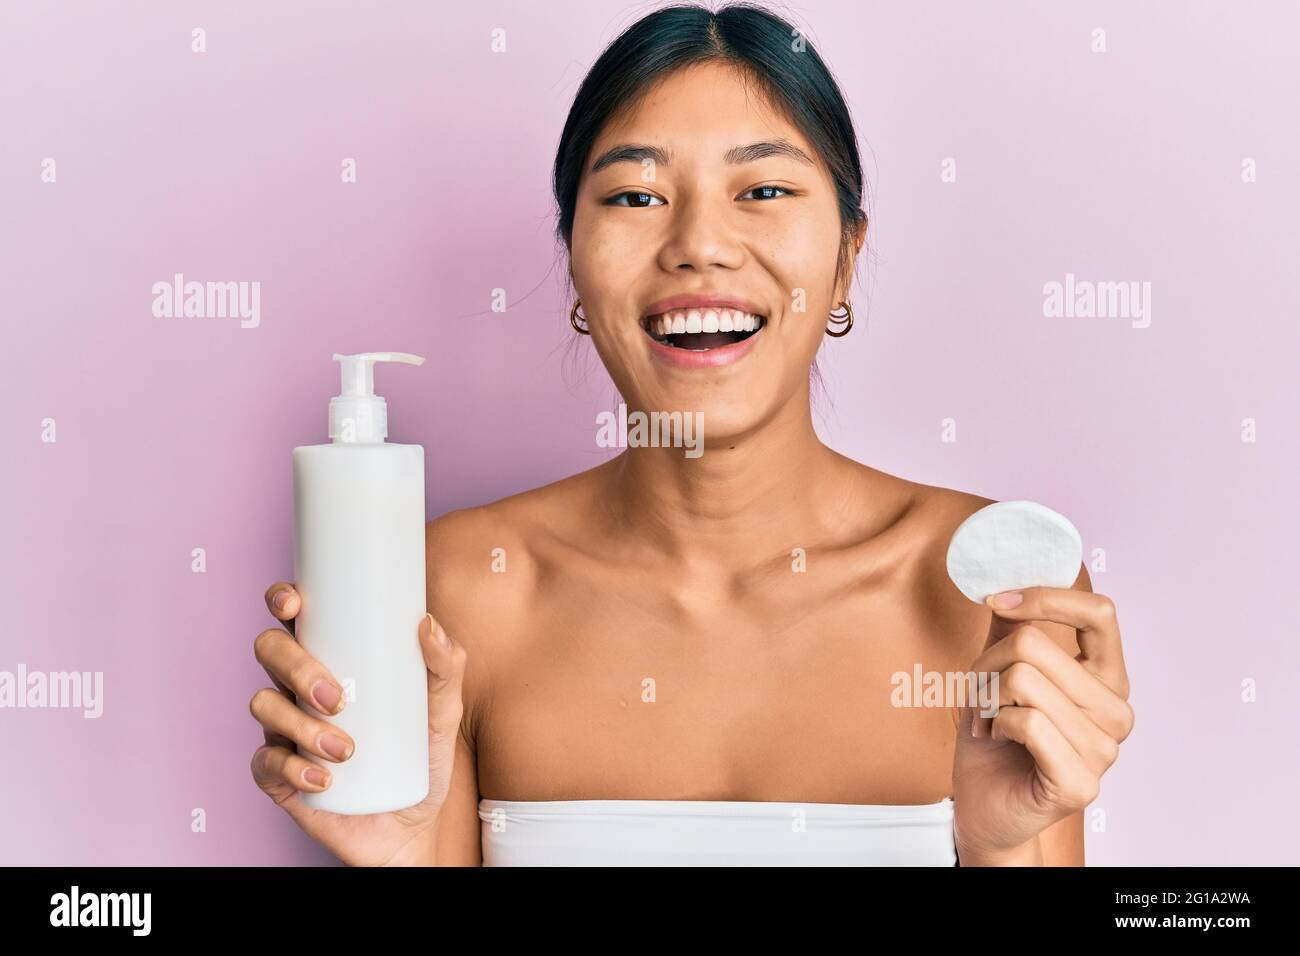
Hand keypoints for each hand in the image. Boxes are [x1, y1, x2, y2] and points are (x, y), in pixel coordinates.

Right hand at [249, 582, 466, 865]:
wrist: (411, 825)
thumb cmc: (421, 756)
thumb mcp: (444, 710)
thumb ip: (447, 667)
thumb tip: (428, 625)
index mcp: (332, 657)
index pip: (294, 616)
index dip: (282, 599)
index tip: (294, 604)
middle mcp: (299, 687)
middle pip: (269, 652)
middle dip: (297, 668)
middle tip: (337, 698)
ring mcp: (284, 729)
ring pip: (264, 705)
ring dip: (301, 725)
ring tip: (346, 750)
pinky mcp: (277, 774)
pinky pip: (265, 762)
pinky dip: (292, 768)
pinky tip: (324, 779)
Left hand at [952, 586, 1133, 863]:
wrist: (985, 807)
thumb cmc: (995, 740)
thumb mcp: (998, 673)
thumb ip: (1011, 628)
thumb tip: (1006, 578)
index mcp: (1107, 679)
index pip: (1101, 612)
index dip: (1047, 596)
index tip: (999, 601)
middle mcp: (1116, 712)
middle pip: (1036, 643)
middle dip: (987, 664)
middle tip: (982, 694)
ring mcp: (1105, 750)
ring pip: (1023, 680)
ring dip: (986, 698)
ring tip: (991, 722)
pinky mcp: (1082, 782)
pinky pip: (1026, 721)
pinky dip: (995, 725)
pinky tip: (998, 742)